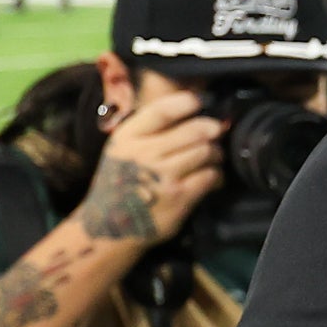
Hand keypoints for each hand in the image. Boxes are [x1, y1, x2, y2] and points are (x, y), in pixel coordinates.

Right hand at [80, 94, 223, 247]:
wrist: (110, 224)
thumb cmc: (121, 181)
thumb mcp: (122, 148)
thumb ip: (149, 129)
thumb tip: (192, 108)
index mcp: (128, 137)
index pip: (163, 110)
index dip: (187, 102)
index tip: (199, 103)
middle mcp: (144, 154)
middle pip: (195, 130)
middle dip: (211, 129)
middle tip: (215, 132)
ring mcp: (163, 176)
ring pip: (206, 152)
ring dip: (216, 153)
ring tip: (212, 157)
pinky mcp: (179, 197)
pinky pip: (211, 175)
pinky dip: (216, 174)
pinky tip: (210, 177)